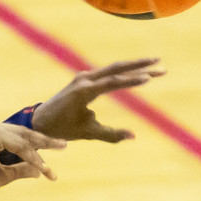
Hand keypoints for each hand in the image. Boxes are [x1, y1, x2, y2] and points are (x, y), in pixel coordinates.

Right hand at [0, 119, 66, 200]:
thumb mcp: (4, 174)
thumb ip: (21, 168)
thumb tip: (38, 171)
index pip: (17, 136)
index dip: (36, 144)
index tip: (54, 149)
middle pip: (23, 134)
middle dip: (44, 142)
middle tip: (63, 145)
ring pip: (23, 140)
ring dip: (40, 153)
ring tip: (52, 167)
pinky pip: (19, 146)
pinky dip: (32, 157)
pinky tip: (42, 168)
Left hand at [31, 57, 164, 141]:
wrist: (40, 121)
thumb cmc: (62, 129)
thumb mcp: (87, 133)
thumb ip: (110, 135)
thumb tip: (133, 136)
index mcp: (83, 92)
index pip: (112, 82)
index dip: (132, 80)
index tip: (150, 77)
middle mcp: (84, 80)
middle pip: (116, 68)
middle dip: (139, 66)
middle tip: (161, 65)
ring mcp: (84, 77)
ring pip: (113, 68)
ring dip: (134, 66)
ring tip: (155, 65)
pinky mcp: (84, 79)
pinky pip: (107, 73)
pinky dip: (123, 71)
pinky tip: (139, 71)